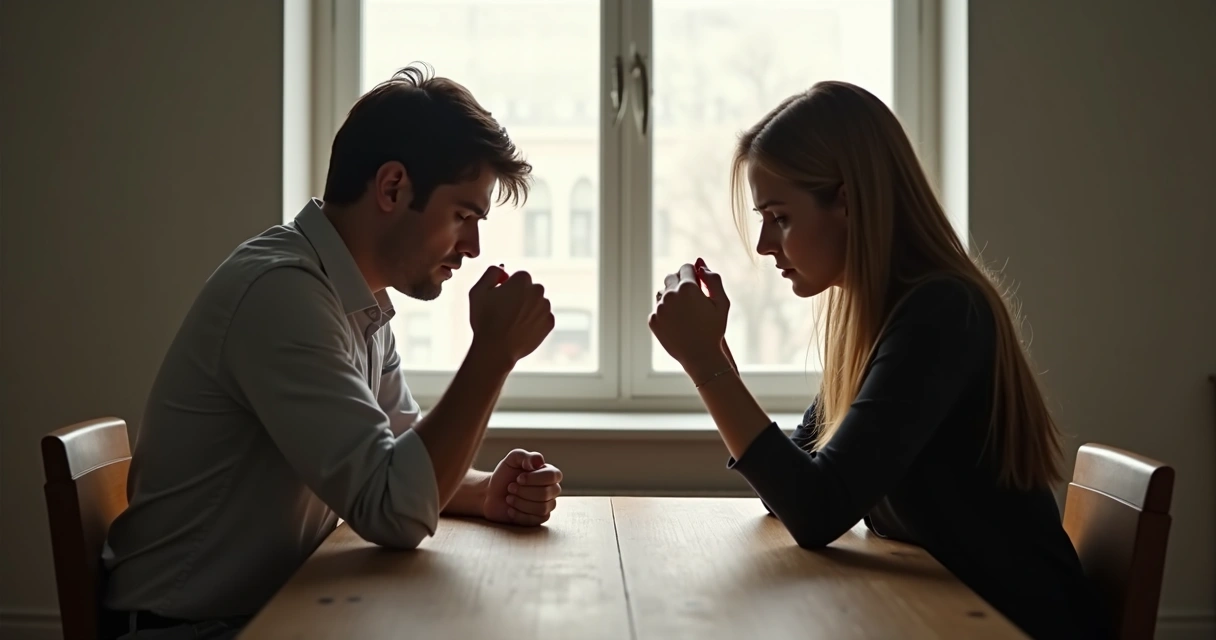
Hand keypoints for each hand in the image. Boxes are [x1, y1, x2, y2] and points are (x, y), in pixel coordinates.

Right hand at [468, 266, 554, 365]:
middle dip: (520, 296)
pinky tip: (520, 329)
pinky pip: (542, 318)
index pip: (518, 277)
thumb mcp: (478, 291)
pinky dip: (534, 322)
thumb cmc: (485, 319)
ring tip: (512, 322)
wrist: (496, 349)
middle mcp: (538, 290)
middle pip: (529, 289)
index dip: (507, 287)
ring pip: (537, 303)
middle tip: (505, 311)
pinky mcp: (549, 323)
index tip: (499, 299)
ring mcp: (545, 307)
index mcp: (523, 279)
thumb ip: (491, 273)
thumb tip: (503, 269)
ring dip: (528, 309)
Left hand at [483, 449, 562, 525]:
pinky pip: (535, 520)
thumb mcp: (512, 460)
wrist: (491, 493)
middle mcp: (552, 489)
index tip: (518, 478)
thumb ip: (525, 456)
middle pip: (547, 493)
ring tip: (509, 498)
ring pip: (542, 508)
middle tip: (510, 487)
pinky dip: (519, 514)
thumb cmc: (504, 475)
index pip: (553, 476)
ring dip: (521, 502)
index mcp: (549, 473)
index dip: (536, 478)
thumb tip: (540, 462)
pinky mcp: (538, 519)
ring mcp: (547, 505)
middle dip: (524, 491)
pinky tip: (510, 509)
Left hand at [649, 258, 731, 380]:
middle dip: (680, 282)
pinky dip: (665, 313)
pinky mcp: (653, 320)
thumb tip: (700, 265)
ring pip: (662, 293)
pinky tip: (676, 322)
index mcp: (687, 287)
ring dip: (671, 297)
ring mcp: (659, 308)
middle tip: (690, 297)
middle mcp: (670, 294)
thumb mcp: (722, 303)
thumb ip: (713, 280)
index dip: (693, 274)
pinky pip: (657, 309)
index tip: (697, 283)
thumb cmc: (714, 330)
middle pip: (671, 277)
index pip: (685, 267)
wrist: (700, 357)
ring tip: (684, 311)